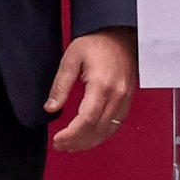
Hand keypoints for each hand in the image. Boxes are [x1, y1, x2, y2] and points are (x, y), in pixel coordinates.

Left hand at [45, 27, 137, 151]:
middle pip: (98, 129)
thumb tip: (50, 108)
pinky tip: (89, 136)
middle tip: (60, 145)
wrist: (120, 34)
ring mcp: (125, 98)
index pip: (86, 119)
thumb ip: (61, 84)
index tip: (57, 139)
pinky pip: (116, 124)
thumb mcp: (72, 58)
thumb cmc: (96, 42)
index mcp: (101, 84)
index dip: (71, 134)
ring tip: (71, 146)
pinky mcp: (128, 99)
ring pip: (108, 130)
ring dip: (89, 142)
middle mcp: (117, 94)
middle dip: (77, 142)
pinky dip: (102, 135)